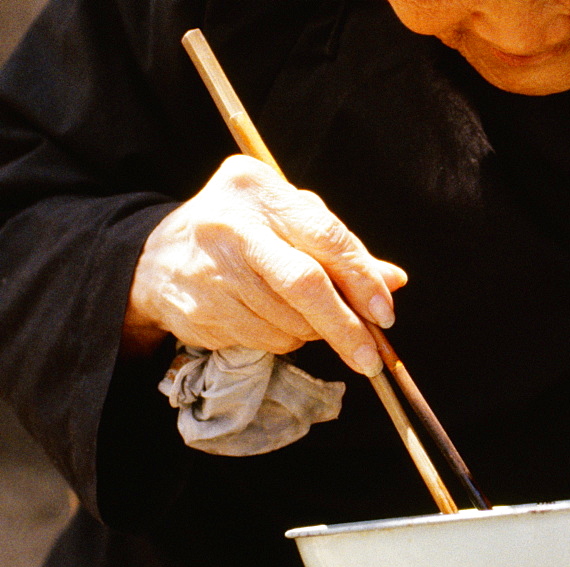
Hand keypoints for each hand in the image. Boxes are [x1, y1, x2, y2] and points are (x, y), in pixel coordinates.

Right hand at [123, 155, 406, 369]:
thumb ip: (340, 249)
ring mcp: (211, 268)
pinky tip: (270, 321)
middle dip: (346, 327)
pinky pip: (267, 339)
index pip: (325, 236)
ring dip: (312, 333)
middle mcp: (231, 223)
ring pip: (290, 320)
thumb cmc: (240, 236)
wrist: (156, 261)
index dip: (361, 279)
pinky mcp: (201, 308)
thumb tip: (394, 281)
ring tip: (302, 317)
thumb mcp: (287, 224)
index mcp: (258, 187)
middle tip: (371, 357)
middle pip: (305, 284)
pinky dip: (285, 341)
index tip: (385, 314)